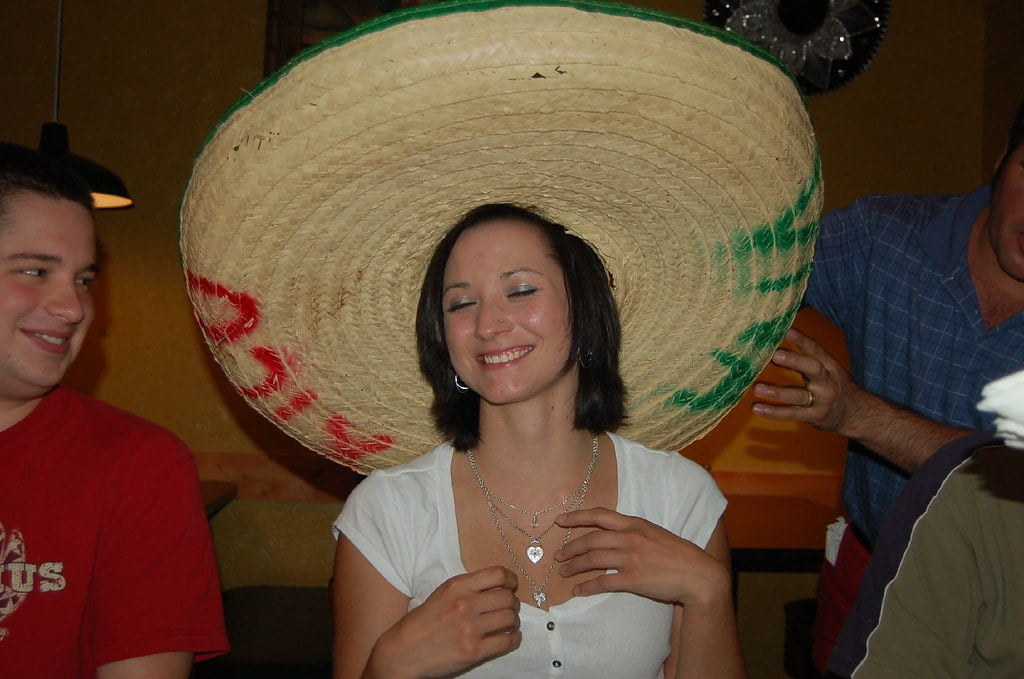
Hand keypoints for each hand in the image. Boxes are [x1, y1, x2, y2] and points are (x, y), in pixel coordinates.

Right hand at [368, 566, 520, 678]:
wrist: (403, 651)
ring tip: (507, 625)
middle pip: (508, 598)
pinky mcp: (473, 651)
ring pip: (510, 619)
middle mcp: (466, 604)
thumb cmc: (421, 623)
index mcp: (457, 586)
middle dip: (512, 604)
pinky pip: (507, 641)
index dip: (510, 580)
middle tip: (508, 609)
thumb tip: (498, 587)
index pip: (498, 573)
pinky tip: (507, 639)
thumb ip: (468, 588)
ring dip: (512, 622)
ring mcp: (470, 628)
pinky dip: (512, 639)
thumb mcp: (442, 594)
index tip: (511, 586)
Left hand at [553, 507, 729, 609]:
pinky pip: (602, 583)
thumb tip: (614, 535)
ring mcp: (631, 558)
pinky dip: (586, 587)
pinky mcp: (633, 579)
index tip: (560, 520)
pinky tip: (577, 591)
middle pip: (591, 539)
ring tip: (563, 572)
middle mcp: (630, 538)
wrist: (698, 575)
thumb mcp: (655, 534)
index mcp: (635, 524)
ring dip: (574, 566)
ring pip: (593, 560)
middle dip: (571, 547)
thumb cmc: (678, 555)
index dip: (577, 516)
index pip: (599, 515)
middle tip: (558, 555)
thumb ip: (634, 532)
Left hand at [752, 327, 862, 434]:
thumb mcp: (828, 369)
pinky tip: (758, 408)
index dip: (802, 340)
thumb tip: (777, 342)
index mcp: (830, 366)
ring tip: (758, 388)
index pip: (816, 350)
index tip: (787, 330)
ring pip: (799, 395)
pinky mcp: (815, 416)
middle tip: (775, 355)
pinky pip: (792, 414)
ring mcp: (822, 400)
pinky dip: (774, 412)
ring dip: (777, 393)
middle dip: (794, 361)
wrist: (856, 414)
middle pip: (813, 369)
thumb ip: (807, 357)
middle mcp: (827, 382)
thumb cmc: (833, 385)